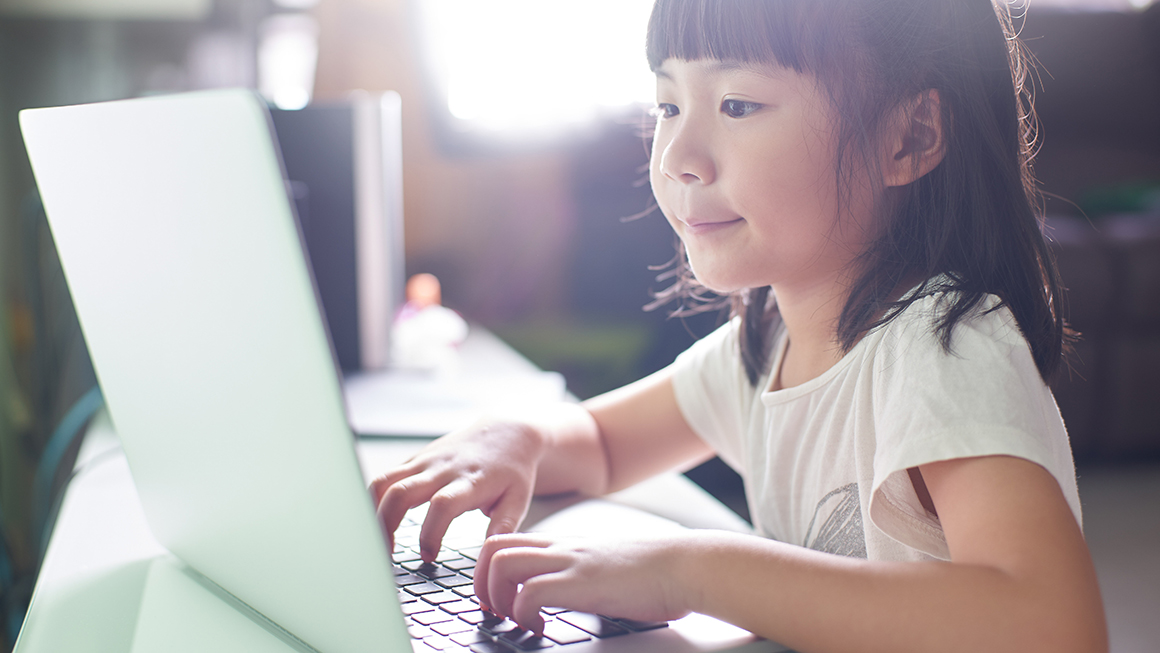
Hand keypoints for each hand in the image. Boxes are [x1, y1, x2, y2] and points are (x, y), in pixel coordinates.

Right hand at [369, 420, 545, 560]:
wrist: (506, 431)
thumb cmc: (512, 470)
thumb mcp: (518, 500)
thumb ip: (502, 529)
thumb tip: (489, 560)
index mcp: (470, 481)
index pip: (442, 505)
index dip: (430, 533)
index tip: (428, 557)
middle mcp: (443, 469)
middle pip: (400, 492)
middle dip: (386, 526)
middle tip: (386, 557)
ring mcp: (425, 461)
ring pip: (384, 482)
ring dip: (373, 513)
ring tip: (375, 542)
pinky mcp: (415, 459)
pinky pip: (386, 478)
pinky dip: (375, 500)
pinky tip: (377, 523)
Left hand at [474, 532, 692, 633]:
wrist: (685, 564)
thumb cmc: (654, 571)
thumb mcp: (605, 566)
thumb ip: (581, 573)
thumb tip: (569, 595)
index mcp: (564, 543)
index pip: (507, 540)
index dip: (488, 569)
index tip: (496, 597)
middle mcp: (560, 548)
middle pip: (491, 547)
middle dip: (479, 583)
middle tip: (494, 610)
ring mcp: (569, 562)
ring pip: (500, 563)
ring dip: (495, 596)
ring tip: (512, 618)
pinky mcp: (580, 583)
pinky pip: (528, 593)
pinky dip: (522, 614)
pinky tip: (539, 628)